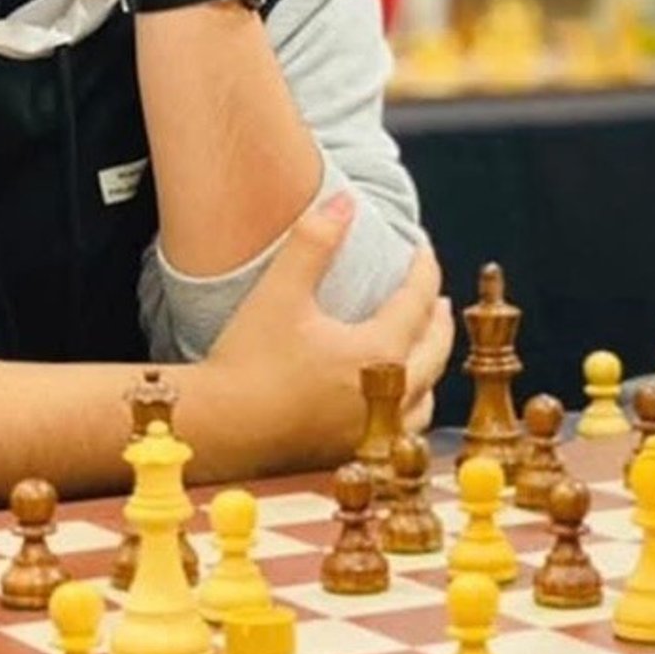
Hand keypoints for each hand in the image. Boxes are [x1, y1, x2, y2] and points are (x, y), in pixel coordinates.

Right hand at [200, 193, 454, 475]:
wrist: (215, 429)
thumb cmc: (245, 361)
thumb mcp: (279, 292)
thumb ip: (314, 242)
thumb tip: (344, 201)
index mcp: (376, 352)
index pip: (417, 301)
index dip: (424, 269)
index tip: (421, 249)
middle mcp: (385, 396)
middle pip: (435, 350)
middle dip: (439, 318)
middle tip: (436, 296)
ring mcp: (370, 430)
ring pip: (424, 396)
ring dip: (430, 365)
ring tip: (422, 347)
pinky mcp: (352, 452)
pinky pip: (401, 428)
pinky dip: (409, 405)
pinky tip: (393, 398)